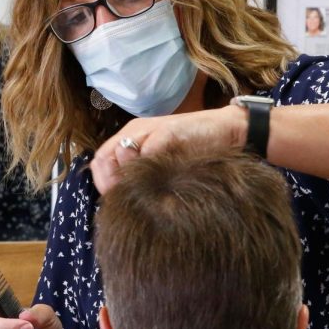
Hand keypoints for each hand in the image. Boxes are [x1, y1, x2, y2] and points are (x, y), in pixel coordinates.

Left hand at [91, 105, 246, 193]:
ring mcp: (150, 130)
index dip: (103, 182)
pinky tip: (159, 181)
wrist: (228, 130)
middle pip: (104, 159)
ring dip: (128, 172)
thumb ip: (141, 174)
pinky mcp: (167, 131)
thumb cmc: (195, 148)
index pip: (100, 162)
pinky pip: (146, 151)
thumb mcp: (162, 161)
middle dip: (111, 181)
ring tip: (145, 185)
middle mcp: (136, 132)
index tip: (115, 198)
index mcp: (131, 138)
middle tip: (128, 193)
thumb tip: (120, 198)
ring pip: (120, 153)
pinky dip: (147, 166)